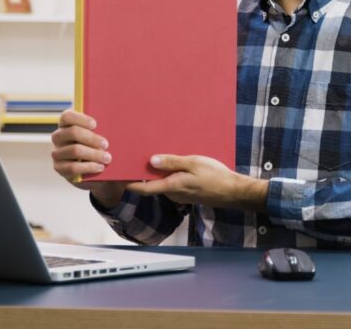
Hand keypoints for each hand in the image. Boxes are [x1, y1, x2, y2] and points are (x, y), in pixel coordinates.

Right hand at [51, 109, 124, 208]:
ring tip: (107, 158)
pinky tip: (100, 167)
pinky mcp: (60, 168)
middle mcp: (59, 137)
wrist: (100, 174)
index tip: (96, 124)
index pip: (67, 116)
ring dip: (93, 154)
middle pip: (71, 132)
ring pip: (74, 150)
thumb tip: (124, 120)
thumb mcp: (105, 136)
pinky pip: (72, 167)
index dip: (80, 118)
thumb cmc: (103, 148)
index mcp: (67, 124)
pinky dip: (89, 167)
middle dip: (91, 138)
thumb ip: (107, 128)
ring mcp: (57, 153)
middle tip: (106, 144)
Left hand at [127, 155, 268, 211]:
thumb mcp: (193, 163)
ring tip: (156, 155)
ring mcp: (180, 195)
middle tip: (136, 157)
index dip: (129, 184)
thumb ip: (172, 162)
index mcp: (172, 186)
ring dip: (158, 173)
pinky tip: (175, 164)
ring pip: (163, 183)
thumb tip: (151, 161)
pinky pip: (173, 183)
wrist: (233, 192)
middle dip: (143, 173)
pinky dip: (170, 175)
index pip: (144, 188)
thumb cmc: (215, 177)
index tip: (118, 177)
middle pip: (152, 184)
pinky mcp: (188, 193)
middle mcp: (173, 193)